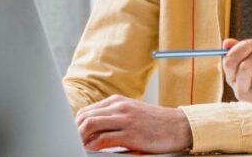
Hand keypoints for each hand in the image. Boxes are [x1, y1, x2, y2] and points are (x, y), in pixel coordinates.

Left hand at [76, 95, 192, 152]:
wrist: (179, 126)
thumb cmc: (156, 123)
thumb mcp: (132, 113)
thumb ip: (113, 118)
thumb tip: (92, 132)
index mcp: (118, 101)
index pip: (87, 111)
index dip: (76, 125)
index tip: (72, 135)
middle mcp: (120, 107)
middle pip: (85, 116)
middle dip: (74, 131)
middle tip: (71, 143)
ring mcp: (125, 119)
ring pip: (90, 125)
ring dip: (80, 138)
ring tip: (78, 147)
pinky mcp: (131, 133)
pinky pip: (103, 139)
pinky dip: (93, 146)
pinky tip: (92, 150)